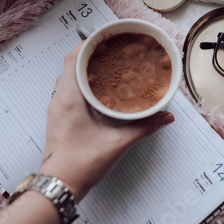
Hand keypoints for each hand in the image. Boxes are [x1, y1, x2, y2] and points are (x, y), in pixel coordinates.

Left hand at [39, 42, 174, 201]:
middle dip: (90, 53)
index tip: (105, 38)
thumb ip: (145, 127)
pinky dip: (82, 83)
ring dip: (85, 68)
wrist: (59, 184)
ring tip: (107, 66)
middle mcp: (59, 99)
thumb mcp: (118, 143)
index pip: (73, 58)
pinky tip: (98, 90)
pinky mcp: (59, 117)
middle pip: (70, 64)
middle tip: (111, 50)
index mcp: (70, 98)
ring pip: (68, 77)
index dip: (88, 43)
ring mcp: (57, 108)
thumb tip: (166, 117)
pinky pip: (68, 90)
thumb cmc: (81, 164)